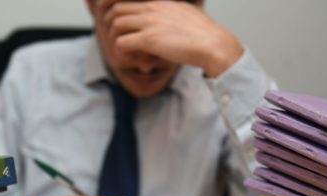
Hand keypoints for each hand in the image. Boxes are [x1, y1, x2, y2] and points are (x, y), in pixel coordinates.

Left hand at [101, 0, 243, 76]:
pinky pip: (121, 43)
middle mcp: (152, 7)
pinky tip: (131, 58)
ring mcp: (149, 22)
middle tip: (120, 39)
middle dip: (113, 26)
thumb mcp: (185, 13)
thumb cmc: (203, 34)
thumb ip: (170, 13)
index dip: (117, 11)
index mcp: (159, 0)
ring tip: (126, 51)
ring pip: (115, 25)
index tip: (118, 24)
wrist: (213, 44)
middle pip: (116, 10)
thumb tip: (163, 23)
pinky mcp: (149, 39)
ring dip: (116, 39)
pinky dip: (121, 52)